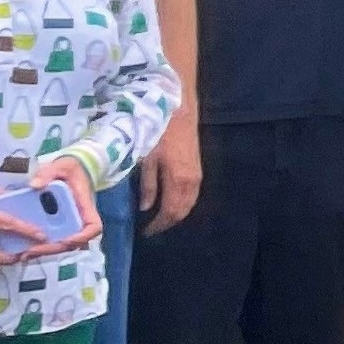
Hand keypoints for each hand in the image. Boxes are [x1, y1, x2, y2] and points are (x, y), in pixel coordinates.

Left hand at [24, 155, 103, 258]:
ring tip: (25, 254)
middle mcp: (79, 219)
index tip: (66, 240)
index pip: (93, 226)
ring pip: (63, 244)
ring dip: (46, 251)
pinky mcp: (60, 225)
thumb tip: (34, 185)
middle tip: (32, 252)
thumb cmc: (69, 168)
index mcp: (84, 205)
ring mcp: (70, 223)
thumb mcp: (60, 166)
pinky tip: (25, 248)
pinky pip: (55, 239)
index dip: (83, 236)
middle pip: (74, 242)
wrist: (70, 169)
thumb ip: (48, 173)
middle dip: (53, 249)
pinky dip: (42, 246)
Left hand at [138, 108, 202, 233]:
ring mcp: (197, 176)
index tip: (146, 232)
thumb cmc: (158, 132)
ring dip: (176, 215)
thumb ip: (148, 185)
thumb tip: (145, 208)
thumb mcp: (147, 159)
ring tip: (161, 219)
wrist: (179, 111)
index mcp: (178, 181)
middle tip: (152, 229)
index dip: (158, 225)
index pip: (170, 212)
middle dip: (168, 223)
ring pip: (189, 204)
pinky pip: (192, 196)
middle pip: (183, 211)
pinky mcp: (198, 170)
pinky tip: (172, 204)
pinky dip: (182, 205)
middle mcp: (192, 182)